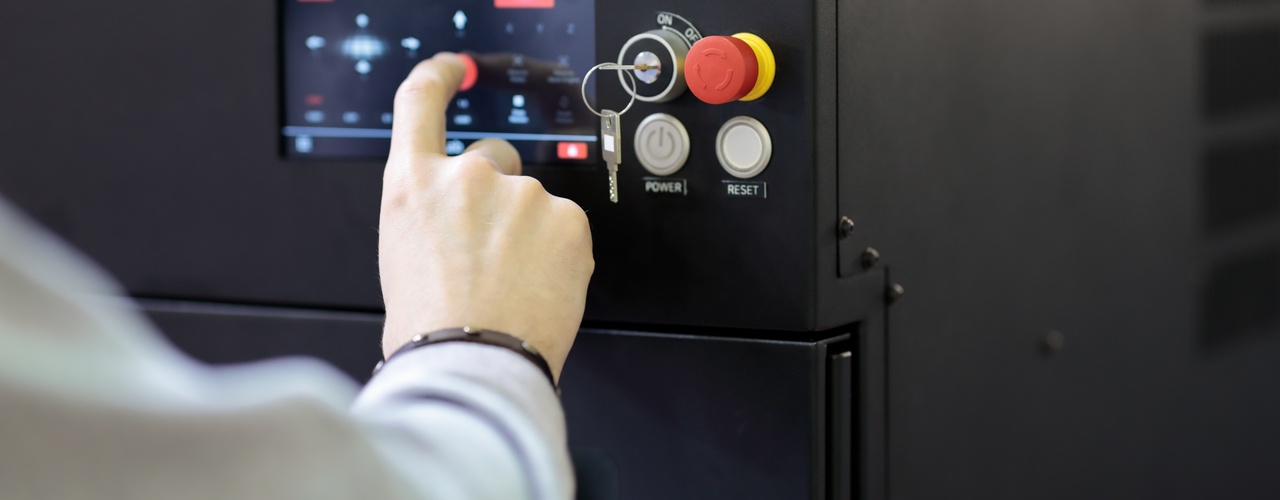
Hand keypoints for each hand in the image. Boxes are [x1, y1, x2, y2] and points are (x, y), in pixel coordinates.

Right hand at [378, 53, 593, 380]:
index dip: (440, 78)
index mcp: (413, 186)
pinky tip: (540, 288)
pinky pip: (568, 229)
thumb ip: (431, 221)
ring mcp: (522, 195)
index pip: (420, 103)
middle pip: (494, 160)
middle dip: (498, 196)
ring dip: (531, 233)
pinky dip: (562, 254)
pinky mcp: (568, 219)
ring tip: (513, 284)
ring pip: (535, 203)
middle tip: (493, 251)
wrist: (473, 365)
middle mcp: (467, 177)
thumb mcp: (402, 260)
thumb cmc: (431, 330)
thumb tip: (455, 226)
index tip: (454, 70)